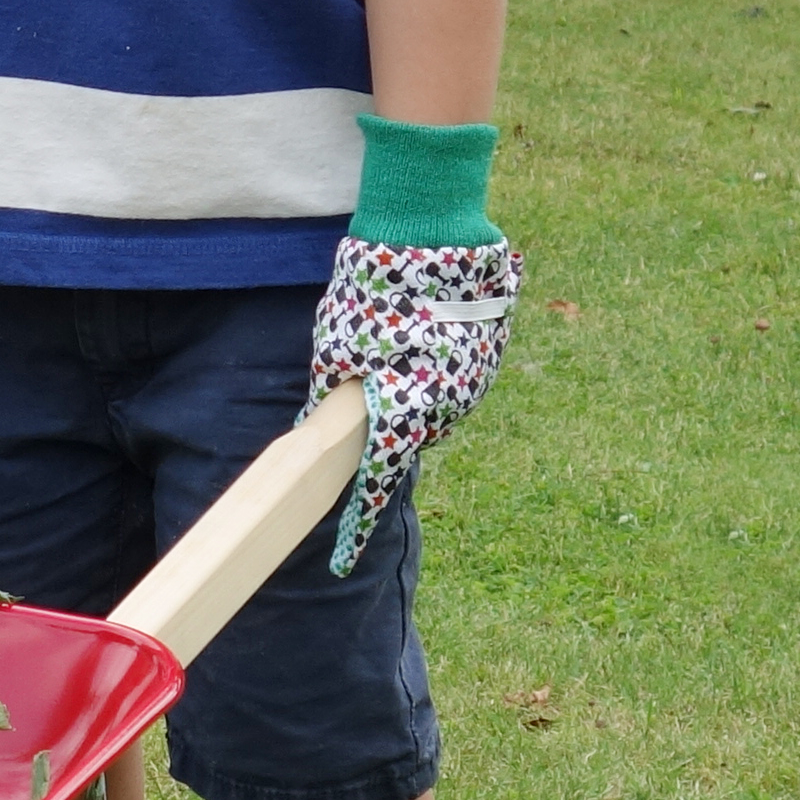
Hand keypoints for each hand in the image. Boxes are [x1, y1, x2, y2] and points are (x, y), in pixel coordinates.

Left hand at [307, 235, 522, 575]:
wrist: (435, 240)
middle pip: (403, 437)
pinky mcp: (489, 360)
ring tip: (395, 333)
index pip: (375, 483)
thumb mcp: (332, 344)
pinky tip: (421, 327)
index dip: (355, 524)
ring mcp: (474, 386)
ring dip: (408, 387)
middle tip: (364, 368)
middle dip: (381, 418)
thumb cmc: (373, 293)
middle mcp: (445, 410)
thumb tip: (311, 422)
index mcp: (402, 413)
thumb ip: (326, 390)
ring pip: (428, 408)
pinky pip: (452, 380)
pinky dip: (432, 367)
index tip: (341, 558)